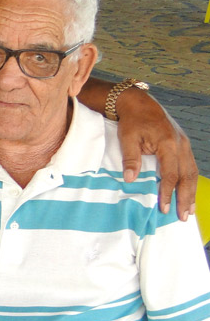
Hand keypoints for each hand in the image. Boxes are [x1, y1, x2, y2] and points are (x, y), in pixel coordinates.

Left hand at [116, 89, 197, 219]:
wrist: (139, 103)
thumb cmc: (132, 121)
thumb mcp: (127, 138)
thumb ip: (131, 158)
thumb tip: (130, 179)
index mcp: (168, 143)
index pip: (170, 174)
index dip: (168, 192)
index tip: (164, 208)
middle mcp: (181, 145)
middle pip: (187, 176)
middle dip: (185, 198)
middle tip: (183, 217)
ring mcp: (184, 144)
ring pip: (192, 172)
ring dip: (191, 192)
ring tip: (189, 211)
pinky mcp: (183, 145)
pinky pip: (190, 166)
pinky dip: (190, 181)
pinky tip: (189, 193)